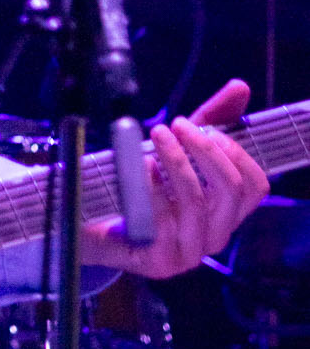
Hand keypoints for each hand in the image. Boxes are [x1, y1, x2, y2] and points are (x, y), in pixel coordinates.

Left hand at [80, 79, 268, 278]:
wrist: (91, 222)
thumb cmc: (142, 184)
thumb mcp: (178, 149)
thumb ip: (209, 120)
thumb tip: (240, 86)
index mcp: (225, 212)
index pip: (256, 186)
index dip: (236, 152)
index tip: (205, 127)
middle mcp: (214, 236)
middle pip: (231, 190)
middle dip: (205, 149)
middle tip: (176, 124)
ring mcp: (188, 252)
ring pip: (195, 201)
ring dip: (175, 160)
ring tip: (156, 135)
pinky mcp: (158, 262)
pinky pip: (161, 221)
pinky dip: (151, 187)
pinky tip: (141, 165)